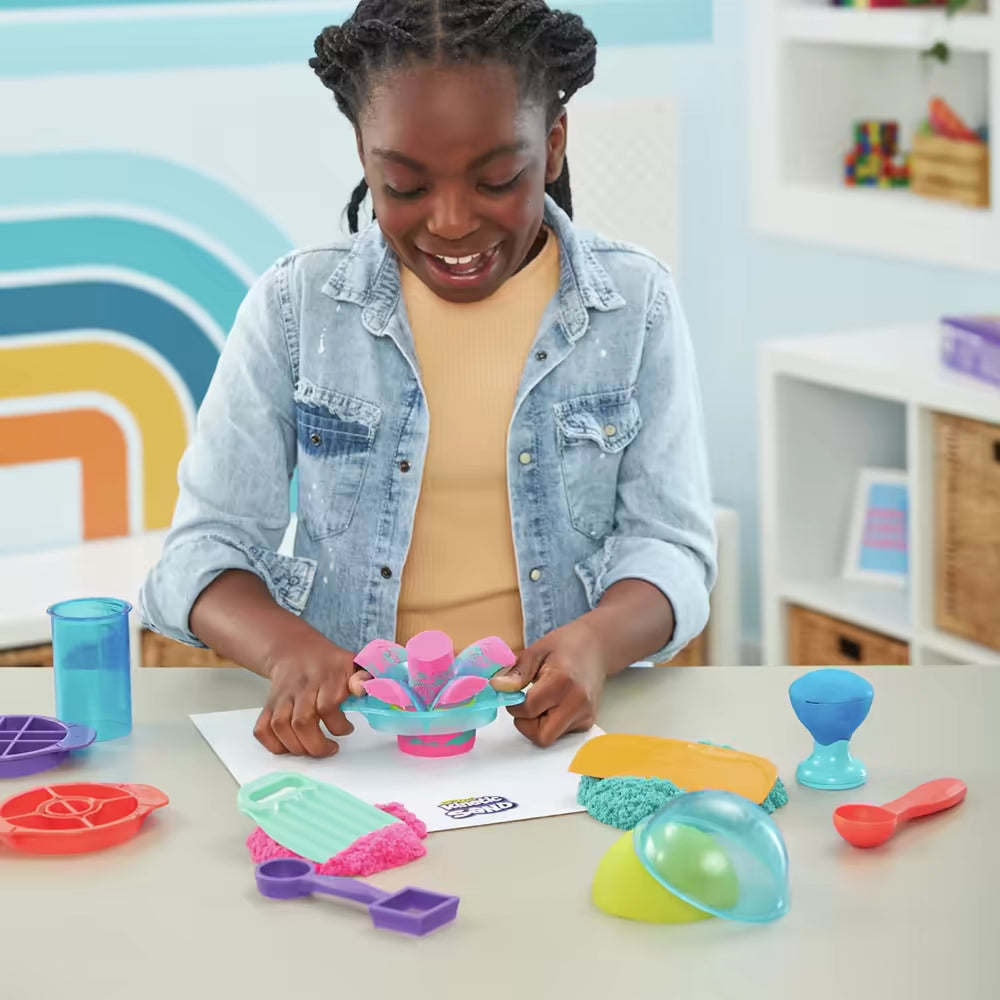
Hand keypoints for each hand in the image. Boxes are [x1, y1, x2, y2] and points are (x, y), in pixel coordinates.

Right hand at [253, 635, 370, 757]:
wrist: (295, 650)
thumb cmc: (329, 664)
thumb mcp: (353, 663)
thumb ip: (363, 677)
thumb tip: (365, 689)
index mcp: (326, 679)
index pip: (328, 706)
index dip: (339, 725)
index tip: (348, 728)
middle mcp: (302, 689)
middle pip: (302, 722)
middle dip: (317, 745)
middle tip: (330, 749)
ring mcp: (283, 698)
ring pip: (281, 727)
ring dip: (297, 747)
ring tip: (313, 749)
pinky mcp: (269, 706)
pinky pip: (262, 729)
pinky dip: (273, 745)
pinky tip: (290, 747)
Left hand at [491, 619, 608, 746]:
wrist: (596, 647)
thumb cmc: (565, 645)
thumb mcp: (536, 651)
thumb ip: (516, 672)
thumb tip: (497, 687)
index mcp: (561, 682)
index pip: (529, 710)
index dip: (515, 705)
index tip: (515, 693)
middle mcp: (577, 702)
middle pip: (542, 736)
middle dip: (526, 723)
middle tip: (526, 703)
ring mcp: (585, 715)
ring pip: (550, 738)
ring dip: (538, 725)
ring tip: (542, 702)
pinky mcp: (588, 722)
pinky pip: (561, 734)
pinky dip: (550, 724)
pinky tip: (554, 705)